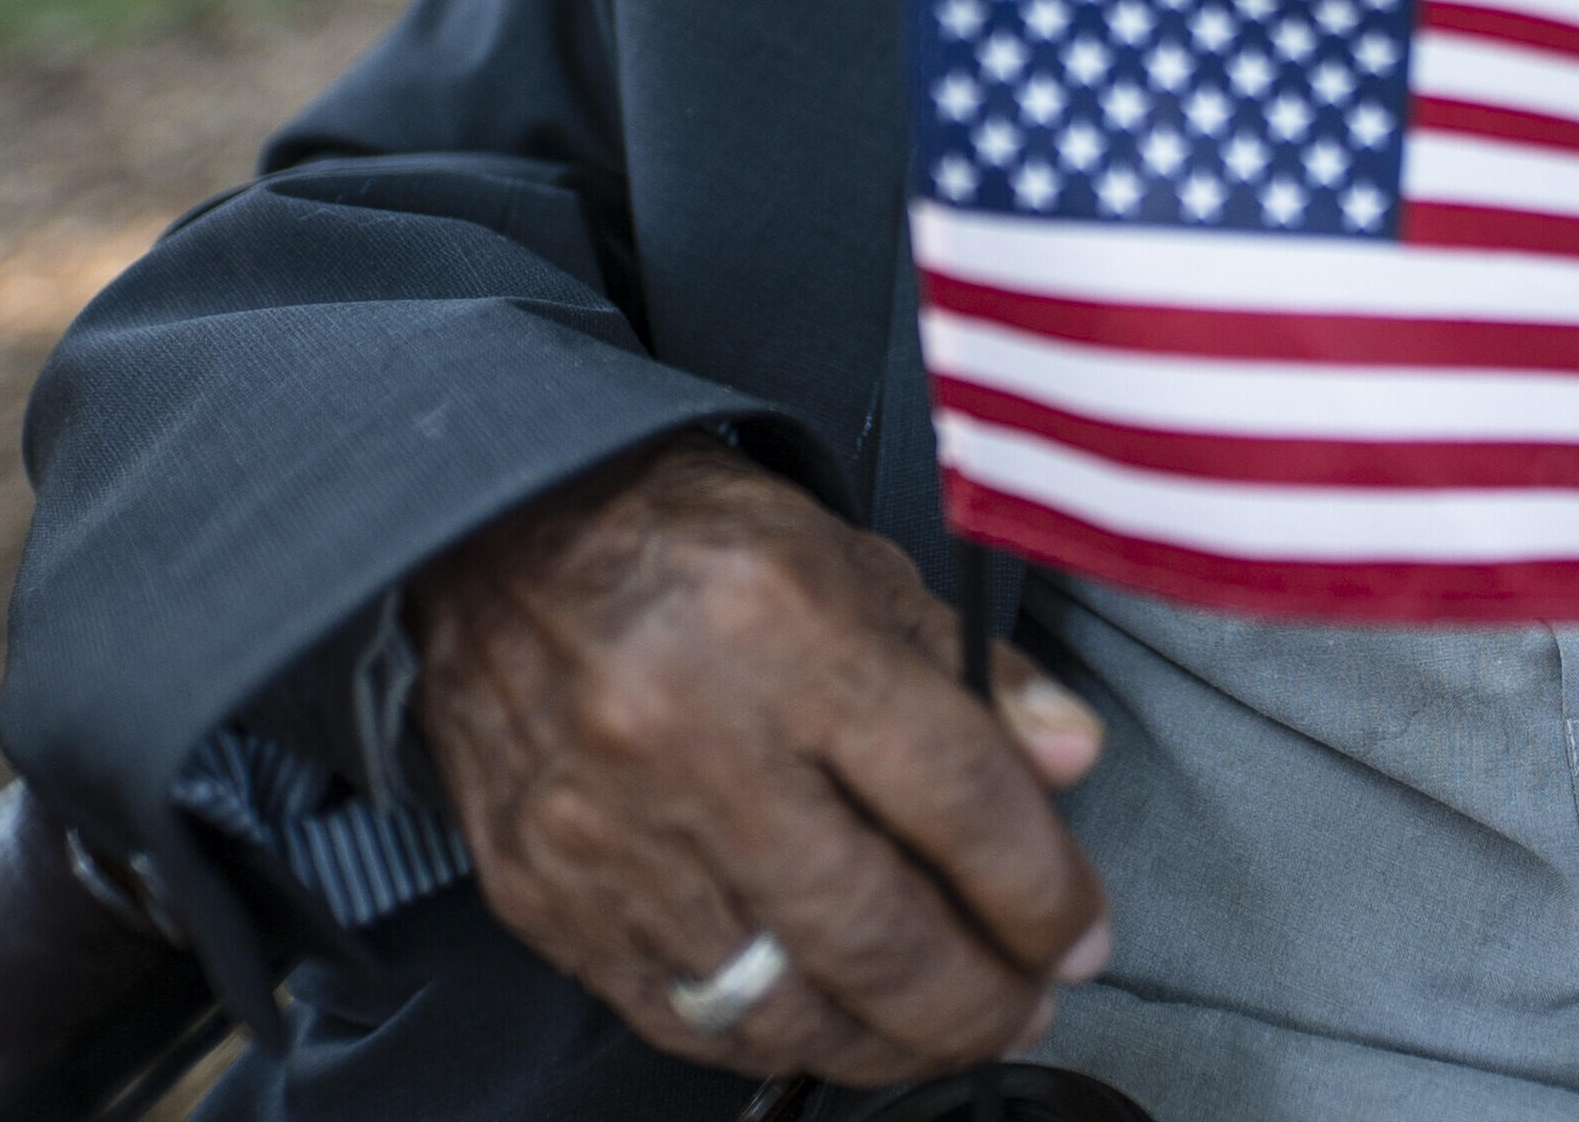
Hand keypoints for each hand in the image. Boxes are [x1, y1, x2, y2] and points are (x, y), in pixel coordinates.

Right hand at [408, 433, 1110, 1082]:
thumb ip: (972, 672)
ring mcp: (607, 835)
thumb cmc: (692, 545)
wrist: (498, 537)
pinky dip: (775, 1036)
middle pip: (878, 932)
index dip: (1042, 891)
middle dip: (980, 998)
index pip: (959, 800)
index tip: (1080, 931)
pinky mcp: (546, 896)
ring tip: (944, 1026)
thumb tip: (1069, 760)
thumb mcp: (857, 564)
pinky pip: (684, 1015)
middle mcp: (693, 742)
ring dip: (889, 1041)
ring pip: (783, 1003)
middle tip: (1028, 1000)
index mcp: (788, 634)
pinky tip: (832, 1020)